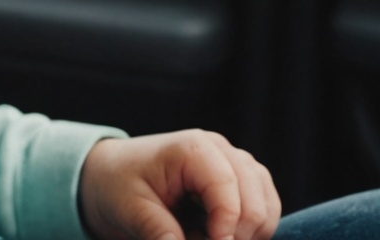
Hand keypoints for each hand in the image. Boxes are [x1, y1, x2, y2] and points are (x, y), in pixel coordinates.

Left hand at [80, 131, 279, 239]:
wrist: (113, 175)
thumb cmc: (118, 186)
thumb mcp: (129, 209)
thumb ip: (158, 232)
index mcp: (193, 148)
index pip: (228, 188)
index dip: (225, 225)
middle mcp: (222, 150)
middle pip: (255, 201)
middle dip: (235, 235)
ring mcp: (237, 163)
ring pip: (267, 207)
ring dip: (245, 234)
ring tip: (204, 237)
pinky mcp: (244, 181)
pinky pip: (266, 210)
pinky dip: (250, 232)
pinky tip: (216, 235)